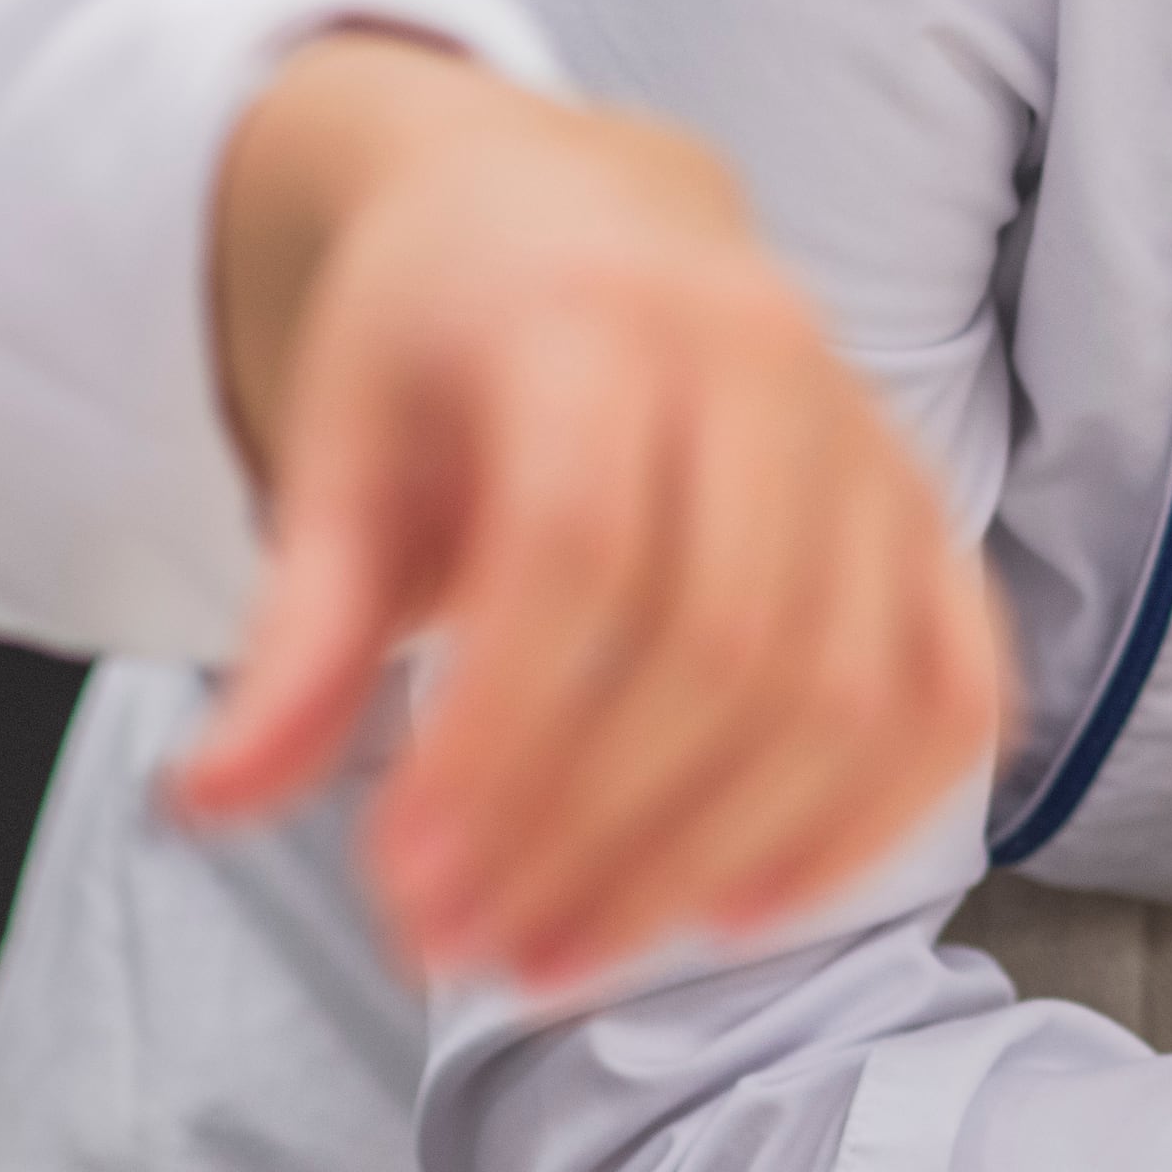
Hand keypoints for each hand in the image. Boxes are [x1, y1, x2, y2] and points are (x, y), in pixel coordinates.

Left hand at [177, 32, 1005, 983]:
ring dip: (706, 857)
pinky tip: (743, 909)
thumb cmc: (444, 344)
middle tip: (468, 946)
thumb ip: (300, 630)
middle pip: (722, 639)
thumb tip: (218, 800)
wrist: (586, 219)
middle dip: (592, 829)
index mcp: (597, 319)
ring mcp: (874, 447)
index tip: (405, 879)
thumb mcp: (337, 454)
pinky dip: (869, 820)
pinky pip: (953, 693)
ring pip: (843, 688)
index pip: (579, 551)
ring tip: (564, 952)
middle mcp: (769, 367)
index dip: (499, 735)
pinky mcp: (931, 522)